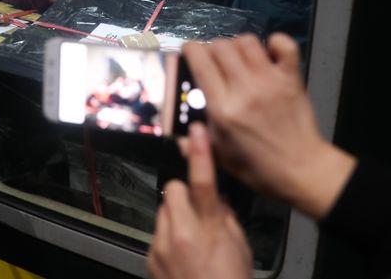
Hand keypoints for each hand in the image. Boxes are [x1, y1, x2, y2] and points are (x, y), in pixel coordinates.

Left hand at [148, 123, 251, 278]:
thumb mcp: (240, 247)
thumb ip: (225, 217)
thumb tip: (216, 199)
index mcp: (207, 230)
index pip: (204, 182)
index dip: (200, 153)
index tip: (197, 131)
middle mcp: (179, 235)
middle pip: (173, 190)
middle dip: (185, 194)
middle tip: (199, 212)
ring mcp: (161, 247)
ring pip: (164, 211)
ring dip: (176, 216)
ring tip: (192, 239)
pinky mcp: (150, 258)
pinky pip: (157, 233)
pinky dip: (168, 237)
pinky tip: (183, 254)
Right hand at [182, 34, 355, 218]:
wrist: (301, 170)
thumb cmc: (256, 167)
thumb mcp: (218, 156)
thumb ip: (194, 139)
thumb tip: (173, 126)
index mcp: (222, 108)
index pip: (200, 61)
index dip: (190, 49)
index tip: (189, 52)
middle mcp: (244, 88)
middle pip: (221, 46)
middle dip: (210, 48)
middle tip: (212, 60)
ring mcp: (270, 80)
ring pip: (246, 42)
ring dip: (236, 45)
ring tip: (236, 58)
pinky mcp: (291, 78)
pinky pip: (284, 45)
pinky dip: (275, 42)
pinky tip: (267, 53)